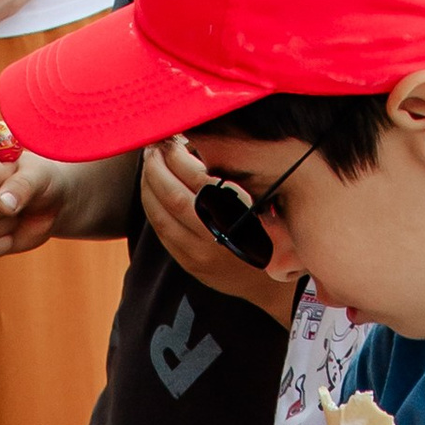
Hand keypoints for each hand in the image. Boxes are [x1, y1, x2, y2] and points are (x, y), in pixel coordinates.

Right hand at [0, 129, 64, 261]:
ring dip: (6, 226)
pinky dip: (1, 245)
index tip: (16, 174)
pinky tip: (9, 233)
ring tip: (13, 215)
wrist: (46, 205)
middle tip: (16, 200)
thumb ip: (23, 184)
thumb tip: (3, 204)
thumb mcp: (39, 175)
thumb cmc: (40, 181)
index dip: (1, 177)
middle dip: (4, 207)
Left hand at [140, 135, 296, 314]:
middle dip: (156, 168)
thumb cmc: (276, 236)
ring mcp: (197, 255)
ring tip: (148, 165)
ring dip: (148, 187)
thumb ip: (236, 181)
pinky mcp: (189, 265)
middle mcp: (214, 237)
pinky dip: (152, 209)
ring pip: (160, 217)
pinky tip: (150, 191)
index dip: (179, 157)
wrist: (276, 285)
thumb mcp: (266, 204)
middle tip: (152, 147)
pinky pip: (162, 234)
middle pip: (172, 197)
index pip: (197, 180)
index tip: (172, 139)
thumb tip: (204, 145)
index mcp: (237, 217)